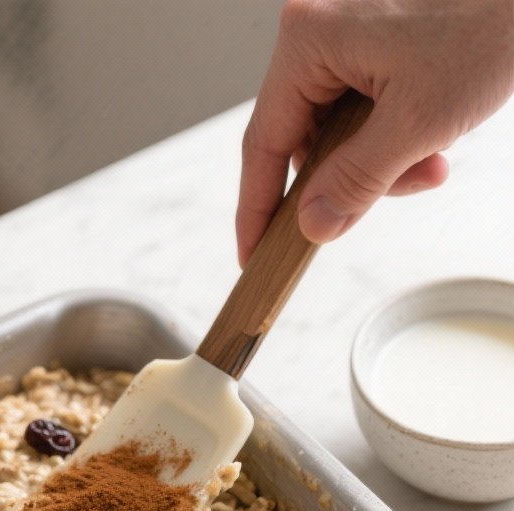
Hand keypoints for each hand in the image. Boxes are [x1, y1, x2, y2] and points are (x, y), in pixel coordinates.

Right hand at [237, 0, 513, 260]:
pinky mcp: (373, 39)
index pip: (264, 143)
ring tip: (436, 157)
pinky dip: (398, 135)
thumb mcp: (418, 121)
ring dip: (386, 161)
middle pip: (307, 139)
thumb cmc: (486, 23)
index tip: (252, 258)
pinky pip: (365, 108)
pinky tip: (438, 134)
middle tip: (407, 185)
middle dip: (354, 178)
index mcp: (308, 40)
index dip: (258, 209)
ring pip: (341, 131)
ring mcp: (344, 33)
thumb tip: (313, 225)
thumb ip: (357, 180)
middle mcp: (317, 30)